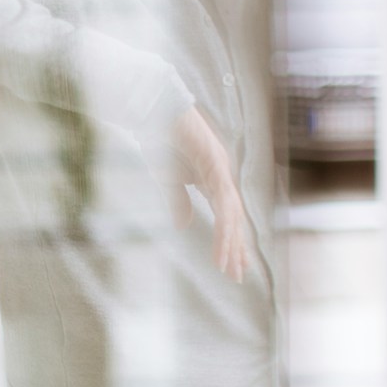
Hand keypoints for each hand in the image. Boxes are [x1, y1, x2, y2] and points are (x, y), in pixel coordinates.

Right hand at [168, 106, 252, 281]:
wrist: (150, 111)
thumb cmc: (157, 139)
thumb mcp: (167, 180)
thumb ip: (178, 202)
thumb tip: (184, 225)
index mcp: (212, 178)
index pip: (227, 215)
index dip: (229, 240)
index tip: (230, 266)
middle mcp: (222, 174)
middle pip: (235, 218)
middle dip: (236, 248)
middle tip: (236, 276)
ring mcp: (221, 167)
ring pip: (232, 213)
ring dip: (230, 242)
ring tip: (228, 267)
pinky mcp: (215, 163)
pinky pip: (223, 200)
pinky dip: (224, 223)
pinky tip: (225, 243)